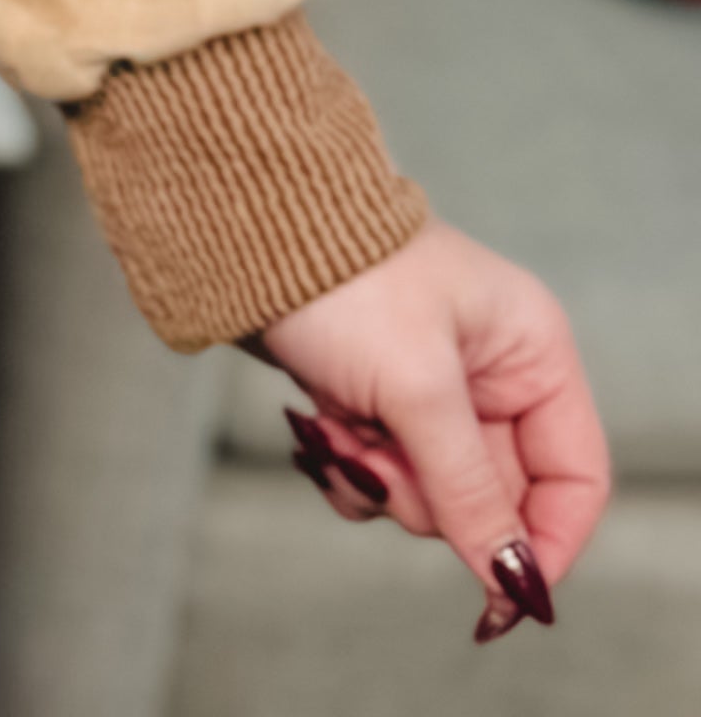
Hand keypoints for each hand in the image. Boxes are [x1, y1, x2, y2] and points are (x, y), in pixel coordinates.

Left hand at [255, 220, 611, 639]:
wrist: (243, 227)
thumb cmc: (343, 279)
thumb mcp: (416, 387)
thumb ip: (468, 488)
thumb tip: (514, 579)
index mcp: (532, 353)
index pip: (575, 477)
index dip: (546, 541)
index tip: (504, 590)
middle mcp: (494, 374)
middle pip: (496, 498)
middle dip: (431, 496)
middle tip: (380, 462)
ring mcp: (433, 390)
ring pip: (433, 496)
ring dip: (381, 482)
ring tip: (340, 432)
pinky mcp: (378, 400)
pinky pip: (384, 477)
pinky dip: (350, 469)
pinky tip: (319, 430)